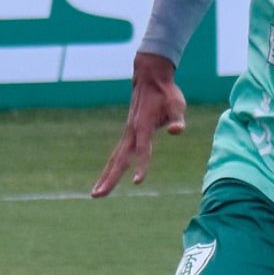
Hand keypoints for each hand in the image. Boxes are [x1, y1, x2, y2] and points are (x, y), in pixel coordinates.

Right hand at [91, 53, 186, 197]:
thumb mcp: (176, 104)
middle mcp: (132, 133)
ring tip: (96, 194)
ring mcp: (128, 133)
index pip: (142, 151)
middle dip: (109, 179)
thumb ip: (177, 119)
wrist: (150, 78)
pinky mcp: (129, 133)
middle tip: (97, 196)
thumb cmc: (166, 93)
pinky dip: (111, 167)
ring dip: (105, 176)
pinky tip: (108, 178)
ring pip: (114, 159)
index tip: (137, 182)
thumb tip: (177, 131)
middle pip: (118, 160)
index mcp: (143, 127)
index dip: (141, 166)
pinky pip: (118, 154)